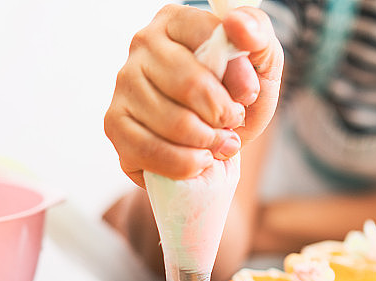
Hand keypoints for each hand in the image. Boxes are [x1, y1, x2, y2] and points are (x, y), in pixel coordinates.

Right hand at [104, 4, 282, 186]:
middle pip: (190, 86)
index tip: (249, 95)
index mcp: (176, 21)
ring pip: (173, 123)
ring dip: (208, 143)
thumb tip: (238, 26)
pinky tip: (200, 159)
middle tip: (232, 124)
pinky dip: (185, 164)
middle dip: (223, 115)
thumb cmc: (237, 96)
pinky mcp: (114, 124)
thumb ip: (258, 35)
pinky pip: (150, 151)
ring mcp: (123, 85)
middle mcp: (142, 45)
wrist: (219, 136)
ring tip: (220, 143)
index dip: (236, 76)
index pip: (207, 38)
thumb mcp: (261, 63)